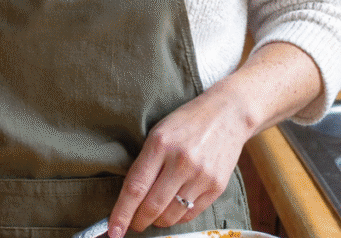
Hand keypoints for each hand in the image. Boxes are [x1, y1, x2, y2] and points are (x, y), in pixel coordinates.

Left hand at [107, 42, 323, 236]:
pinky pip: (190, 214)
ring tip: (152, 215)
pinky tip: (172, 210)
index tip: (112, 230)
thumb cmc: (187, 121)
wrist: (228, 114)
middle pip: (152, 206)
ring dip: (157, 221)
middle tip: (131, 225)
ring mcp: (200, 176)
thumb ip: (146, 161)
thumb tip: (130, 196)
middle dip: (138, 221)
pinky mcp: (216, 187)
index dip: (121, 212)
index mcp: (160, 143)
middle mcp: (180, 161)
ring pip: (171, 215)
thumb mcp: (159, 132)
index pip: (135, 187)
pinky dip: (177, 217)